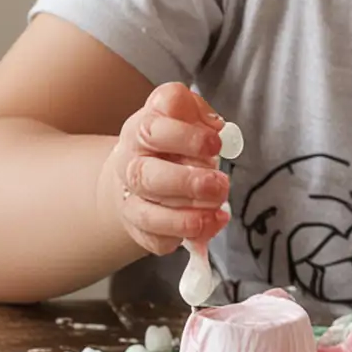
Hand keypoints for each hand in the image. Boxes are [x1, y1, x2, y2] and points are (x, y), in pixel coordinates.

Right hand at [96, 83, 231, 256]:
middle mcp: (130, 164)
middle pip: (145, 176)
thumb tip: (215, 126)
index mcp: (142, 130)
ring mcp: (131, 198)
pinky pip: (155, 239)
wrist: (140, 167)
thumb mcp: (184, 113)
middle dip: (188, 183)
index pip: (153, 130)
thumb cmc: (171, 138)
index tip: (216, 144)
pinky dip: (182, 238)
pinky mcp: (139, 227)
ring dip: (186, 218)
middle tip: (220, 184)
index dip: (187, 137)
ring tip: (217, 212)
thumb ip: (198, 113)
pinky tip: (206, 227)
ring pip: (148, 214)